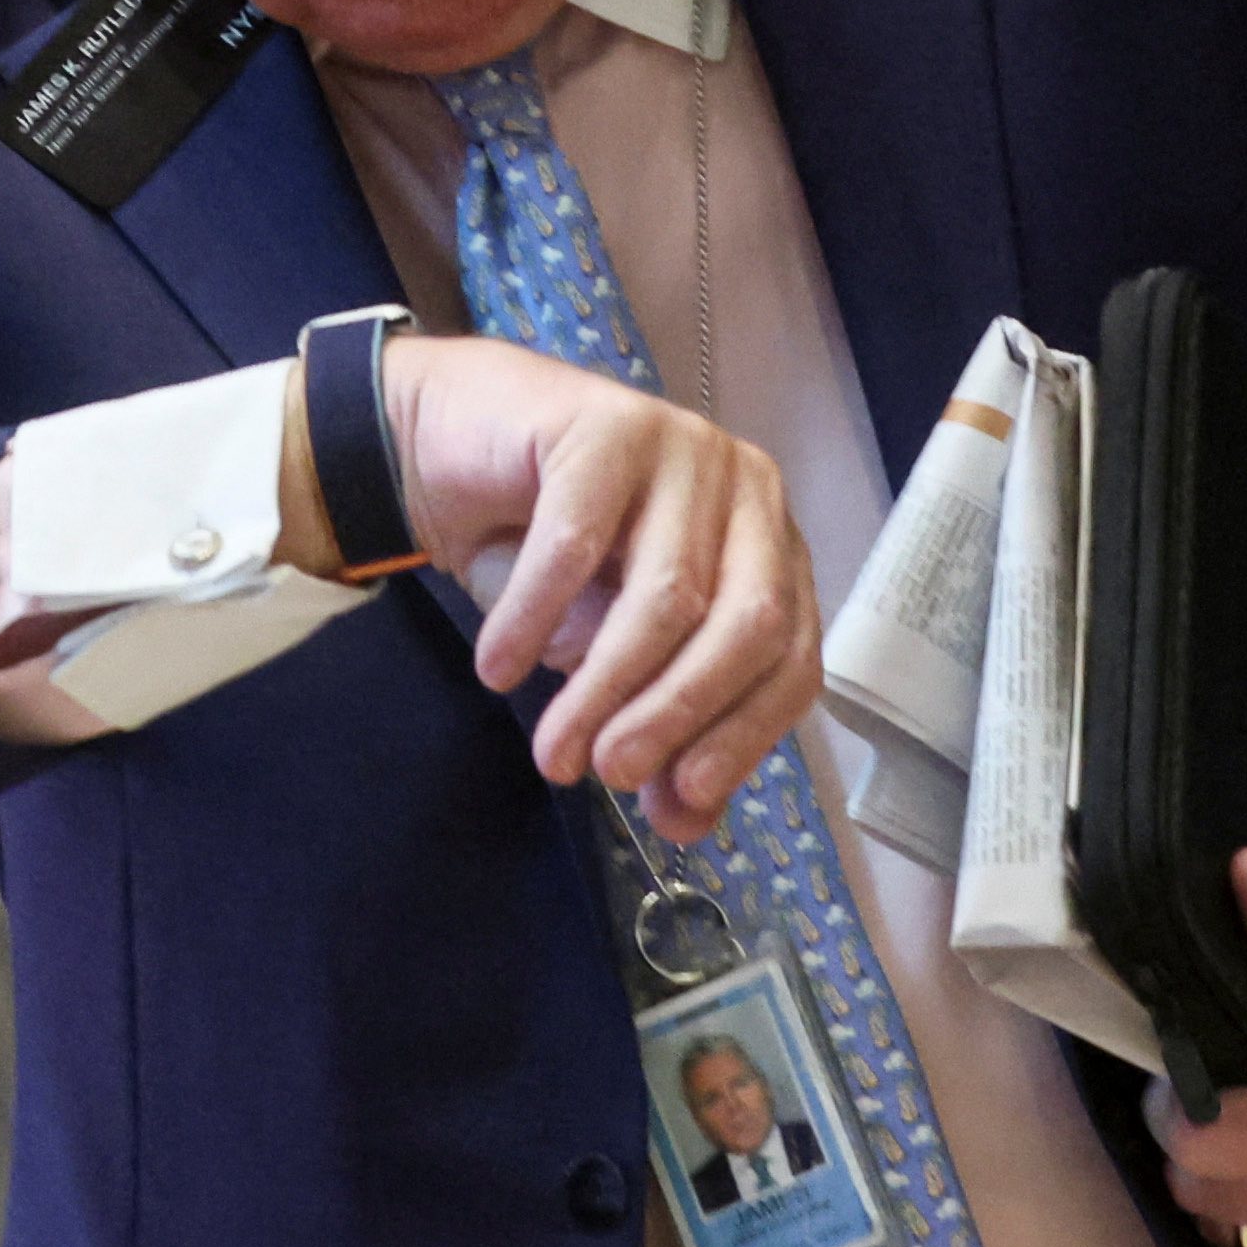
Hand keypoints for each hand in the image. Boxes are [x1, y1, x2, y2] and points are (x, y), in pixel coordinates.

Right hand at [385, 333, 816, 839]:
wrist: (454, 443)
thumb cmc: (545, 552)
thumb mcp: (607, 654)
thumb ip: (659, 729)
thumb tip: (687, 822)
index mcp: (769, 549)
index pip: (792, 658)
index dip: (742, 738)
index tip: (677, 800)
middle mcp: (747, 491)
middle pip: (745, 624)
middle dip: (676, 715)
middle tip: (608, 773)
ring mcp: (684, 447)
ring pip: (666, 594)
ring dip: (603, 688)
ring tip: (553, 749)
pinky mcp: (608, 423)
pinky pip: (576, 544)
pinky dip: (534, 620)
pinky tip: (499, 669)